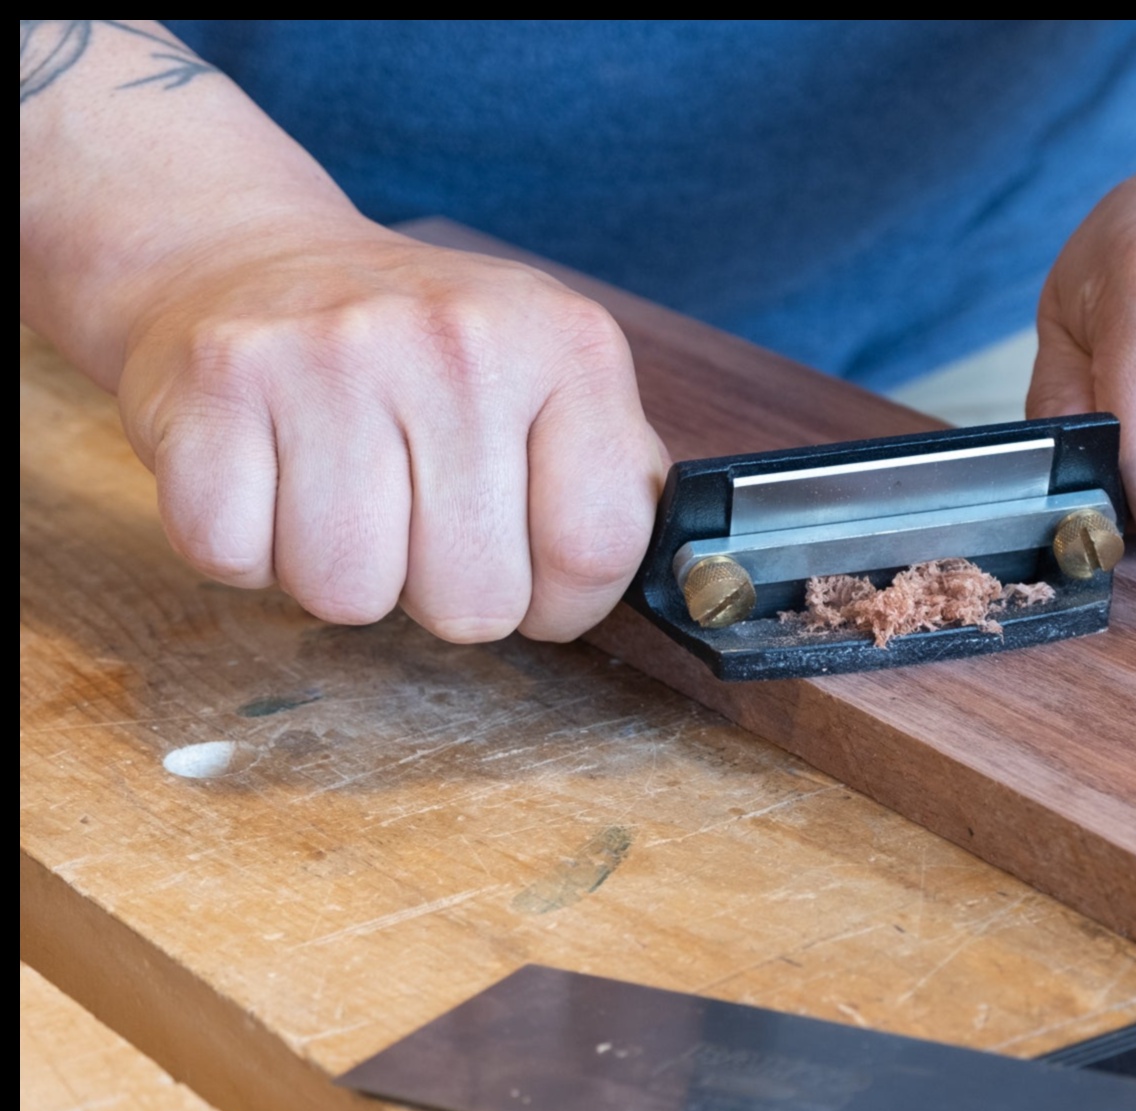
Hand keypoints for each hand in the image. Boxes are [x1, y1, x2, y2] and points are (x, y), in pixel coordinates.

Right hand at [116, 219, 665, 641]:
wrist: (254, 259)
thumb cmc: (426, 355)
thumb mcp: (556, 383)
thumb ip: (621, 483)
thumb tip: (692, 583)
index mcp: (569, 346)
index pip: (596, 552)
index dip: (562, 603)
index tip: (534, 578)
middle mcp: (458, 340)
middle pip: (474, 601)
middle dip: (444, 594)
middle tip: (418, 519)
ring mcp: (331, 354)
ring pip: (350, 597)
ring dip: (343, 576)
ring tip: (344, 495)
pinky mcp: (220, 381)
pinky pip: (237, 559)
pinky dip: (247, 549)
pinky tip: (271, 480)